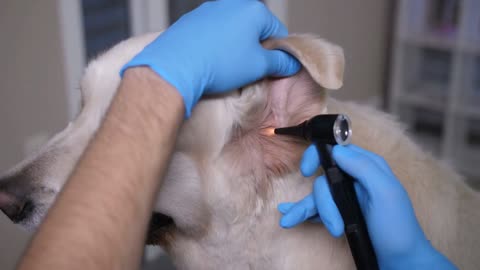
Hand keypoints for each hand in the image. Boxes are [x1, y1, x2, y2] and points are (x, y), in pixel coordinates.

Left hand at [121, 0, 299, 116]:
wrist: (177, 66)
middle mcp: (232, 3)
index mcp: (254, 10)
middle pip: (254, 30)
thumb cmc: (220, 63)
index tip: (270, 69)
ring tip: (227, 68)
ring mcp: (210, 9)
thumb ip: (280, 63)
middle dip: (255, 50)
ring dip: (235, 48)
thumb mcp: (258, 66)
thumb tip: (290, 63)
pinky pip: (214, 32)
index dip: (277, 53)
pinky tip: (211, 61)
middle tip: (248, 70)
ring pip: (233, 31)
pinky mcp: (193, 19)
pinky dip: (217, 45)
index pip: (278, 32)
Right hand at [278, 144, 456, 269]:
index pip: (336, 150)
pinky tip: (289, 215)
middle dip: (324, 204)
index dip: (316, 156)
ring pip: (317, 196)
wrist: (400, 261)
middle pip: (323, 179)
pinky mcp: (339, 214)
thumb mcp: (386, 193)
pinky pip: (315, 209)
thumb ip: (364, 167)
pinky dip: (301, 211)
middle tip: (335, 225)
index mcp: (367, 167)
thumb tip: (336, 149)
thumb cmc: (398, 228)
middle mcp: (354, 179)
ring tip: (290, 222)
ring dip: (305, 210)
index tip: (307, 171)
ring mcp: (345, 197)